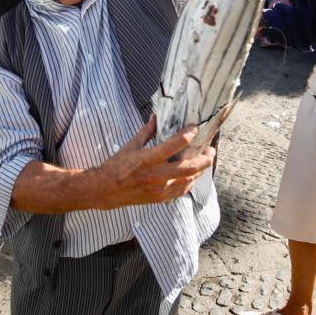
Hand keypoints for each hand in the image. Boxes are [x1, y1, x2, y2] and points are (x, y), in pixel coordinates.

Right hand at [94, 116, 214, 209]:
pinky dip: (190, 181)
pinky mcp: (160, 198)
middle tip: (210, 149)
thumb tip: (157, 116)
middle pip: (190, 167)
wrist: (105, 190)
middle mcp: (157, 175)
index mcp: (148, 159)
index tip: (195, 128)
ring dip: (200, 170)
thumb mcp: (130, 145)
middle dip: (204, 158)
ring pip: (189, 180)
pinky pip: (182, 190)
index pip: (175, 145)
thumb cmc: (116, 166)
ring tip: (204, 161)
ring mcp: (160, 189)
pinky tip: (192, 175)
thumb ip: (147, 131)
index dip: (189, 134)